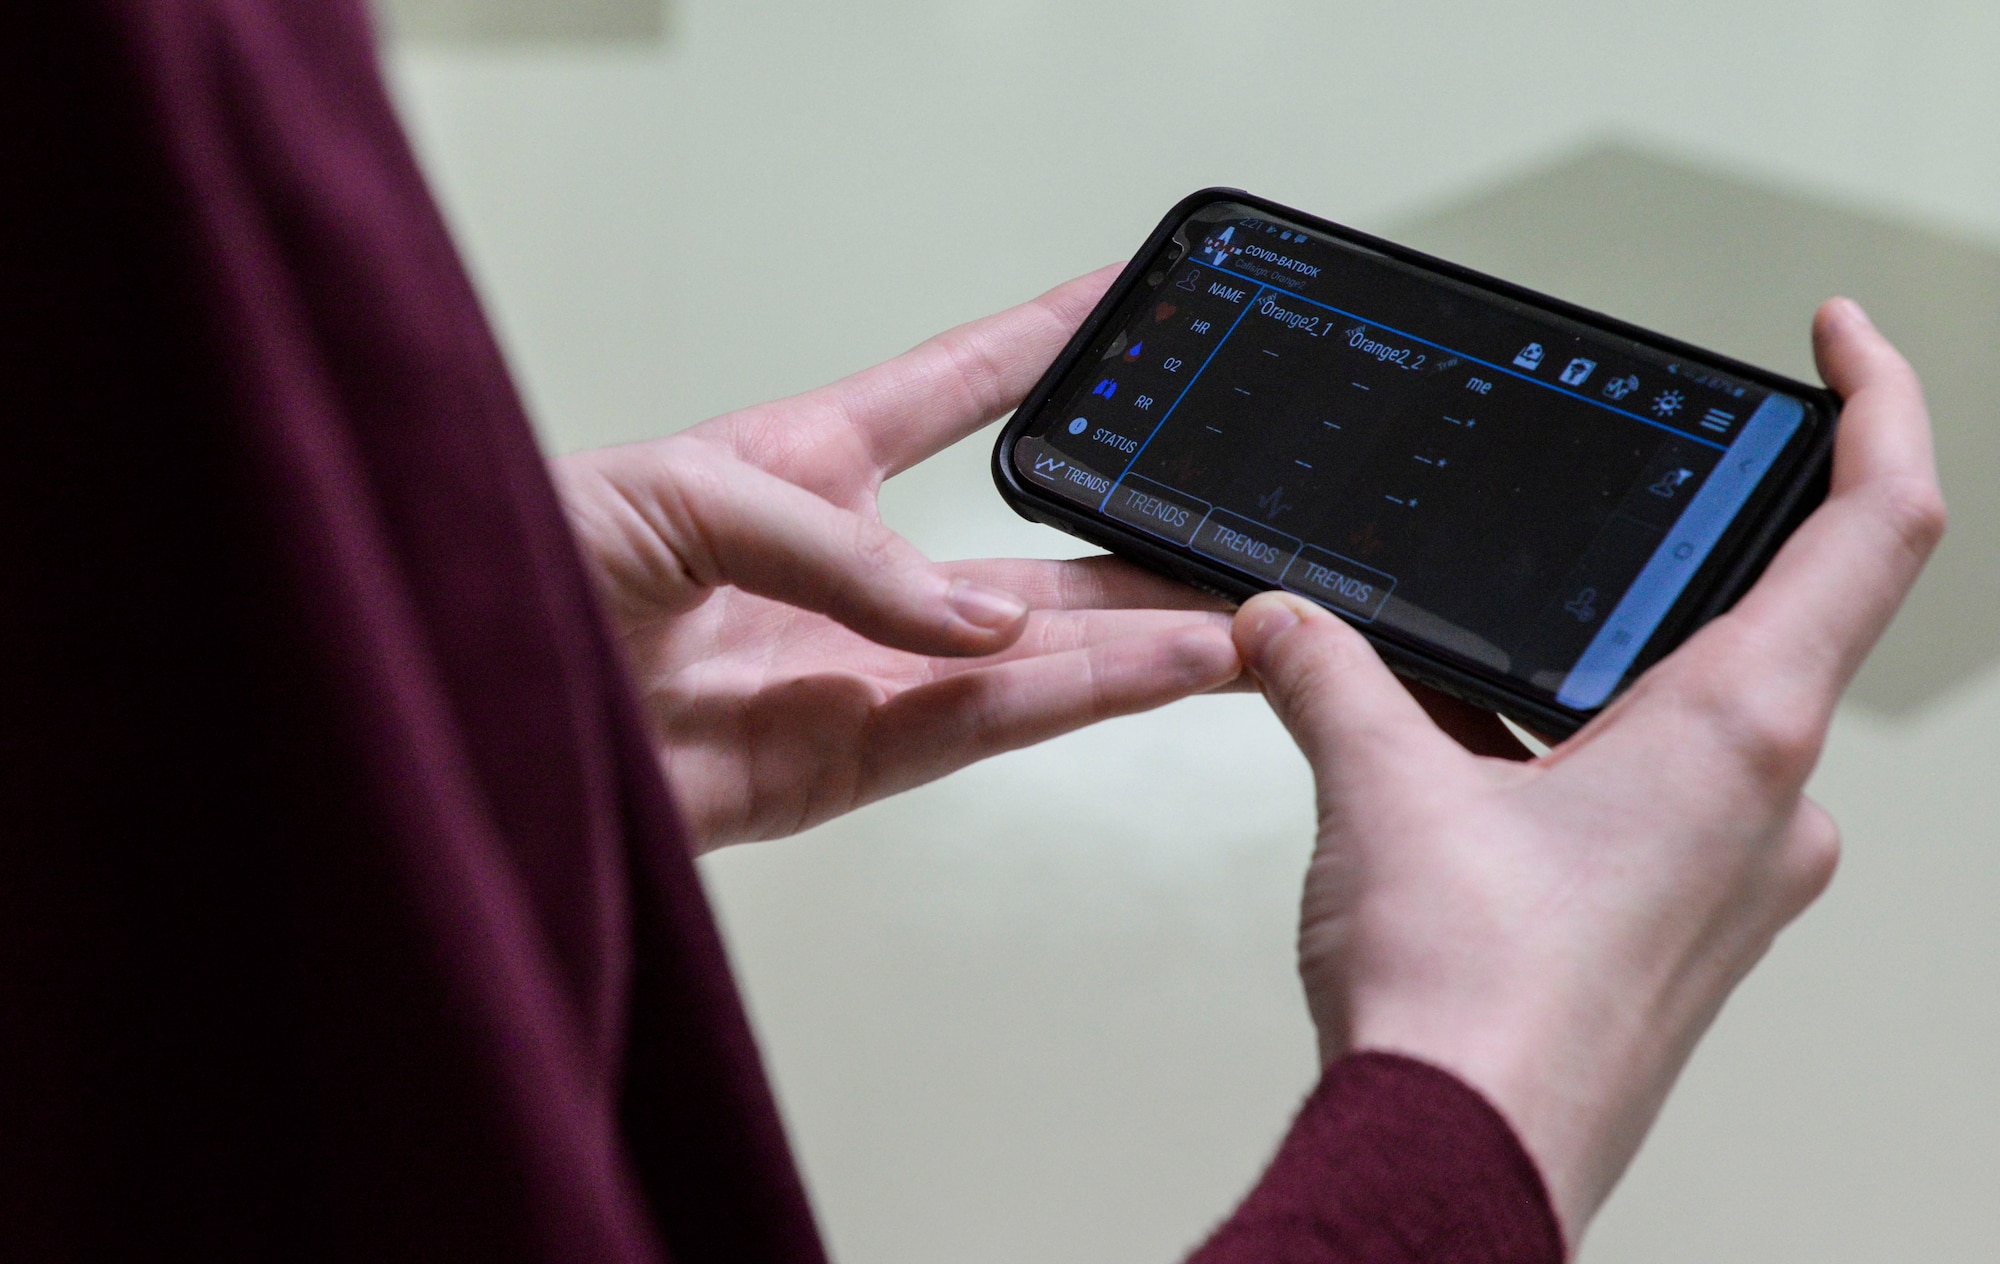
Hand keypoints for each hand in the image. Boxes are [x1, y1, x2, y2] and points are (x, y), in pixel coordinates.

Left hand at [555, 269, 1240, 849]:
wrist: (449, 711)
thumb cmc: (516, 567)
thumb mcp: (678, 496)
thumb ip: (839, 546)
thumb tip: (977, 623)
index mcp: (796, 467)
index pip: (949, 391)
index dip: (1038, 345)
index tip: (1125, 304)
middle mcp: (842, 574)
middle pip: (1021, 556)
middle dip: (1129, 540)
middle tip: (1228, 522)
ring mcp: (848, 674)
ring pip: (1028, 658)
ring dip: (1136, 641)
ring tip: (1239, 620)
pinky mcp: (834, 767)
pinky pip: (975, 733)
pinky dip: (1066, 704)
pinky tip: (1154, 673)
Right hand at [1231, 299, 1942, 1250]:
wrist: (1460, 1159)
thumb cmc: (1472, 1005)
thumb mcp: (1380, 790)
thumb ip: (1332, 675)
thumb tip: (1286, 621)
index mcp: (1740, 730)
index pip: (1882, 523)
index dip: (1874, 400)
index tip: (1835, 335)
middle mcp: (1770, 799)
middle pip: (1791, 609)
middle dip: (1683, 549)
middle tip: (1597, 516)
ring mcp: (1738, 871)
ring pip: (1711, 712)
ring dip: (1615, 666)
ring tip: (1488, 666)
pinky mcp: (1685, 924)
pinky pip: (1665, 793)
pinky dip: (1589, 748)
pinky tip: (1478, 765)